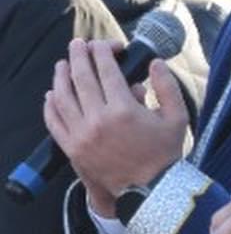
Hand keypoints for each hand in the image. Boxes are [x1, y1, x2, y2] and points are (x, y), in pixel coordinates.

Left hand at [44, 42, 189, 216]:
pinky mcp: (72, 149)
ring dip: (61, 76)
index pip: (106, 69)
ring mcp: (82, 135)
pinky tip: (52, 94)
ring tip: (63, 64)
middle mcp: (98, 119)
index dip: (103, 51)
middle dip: (79, 55)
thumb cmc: (165, 153)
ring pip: (63, 96)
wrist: (150, 189)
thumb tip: (155, 63)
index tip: (104, 44)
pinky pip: (54, 122)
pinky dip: (50, 105)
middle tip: (78, 44)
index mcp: (124, 109)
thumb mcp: (177, 117)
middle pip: (81, 77)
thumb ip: (167, 86)